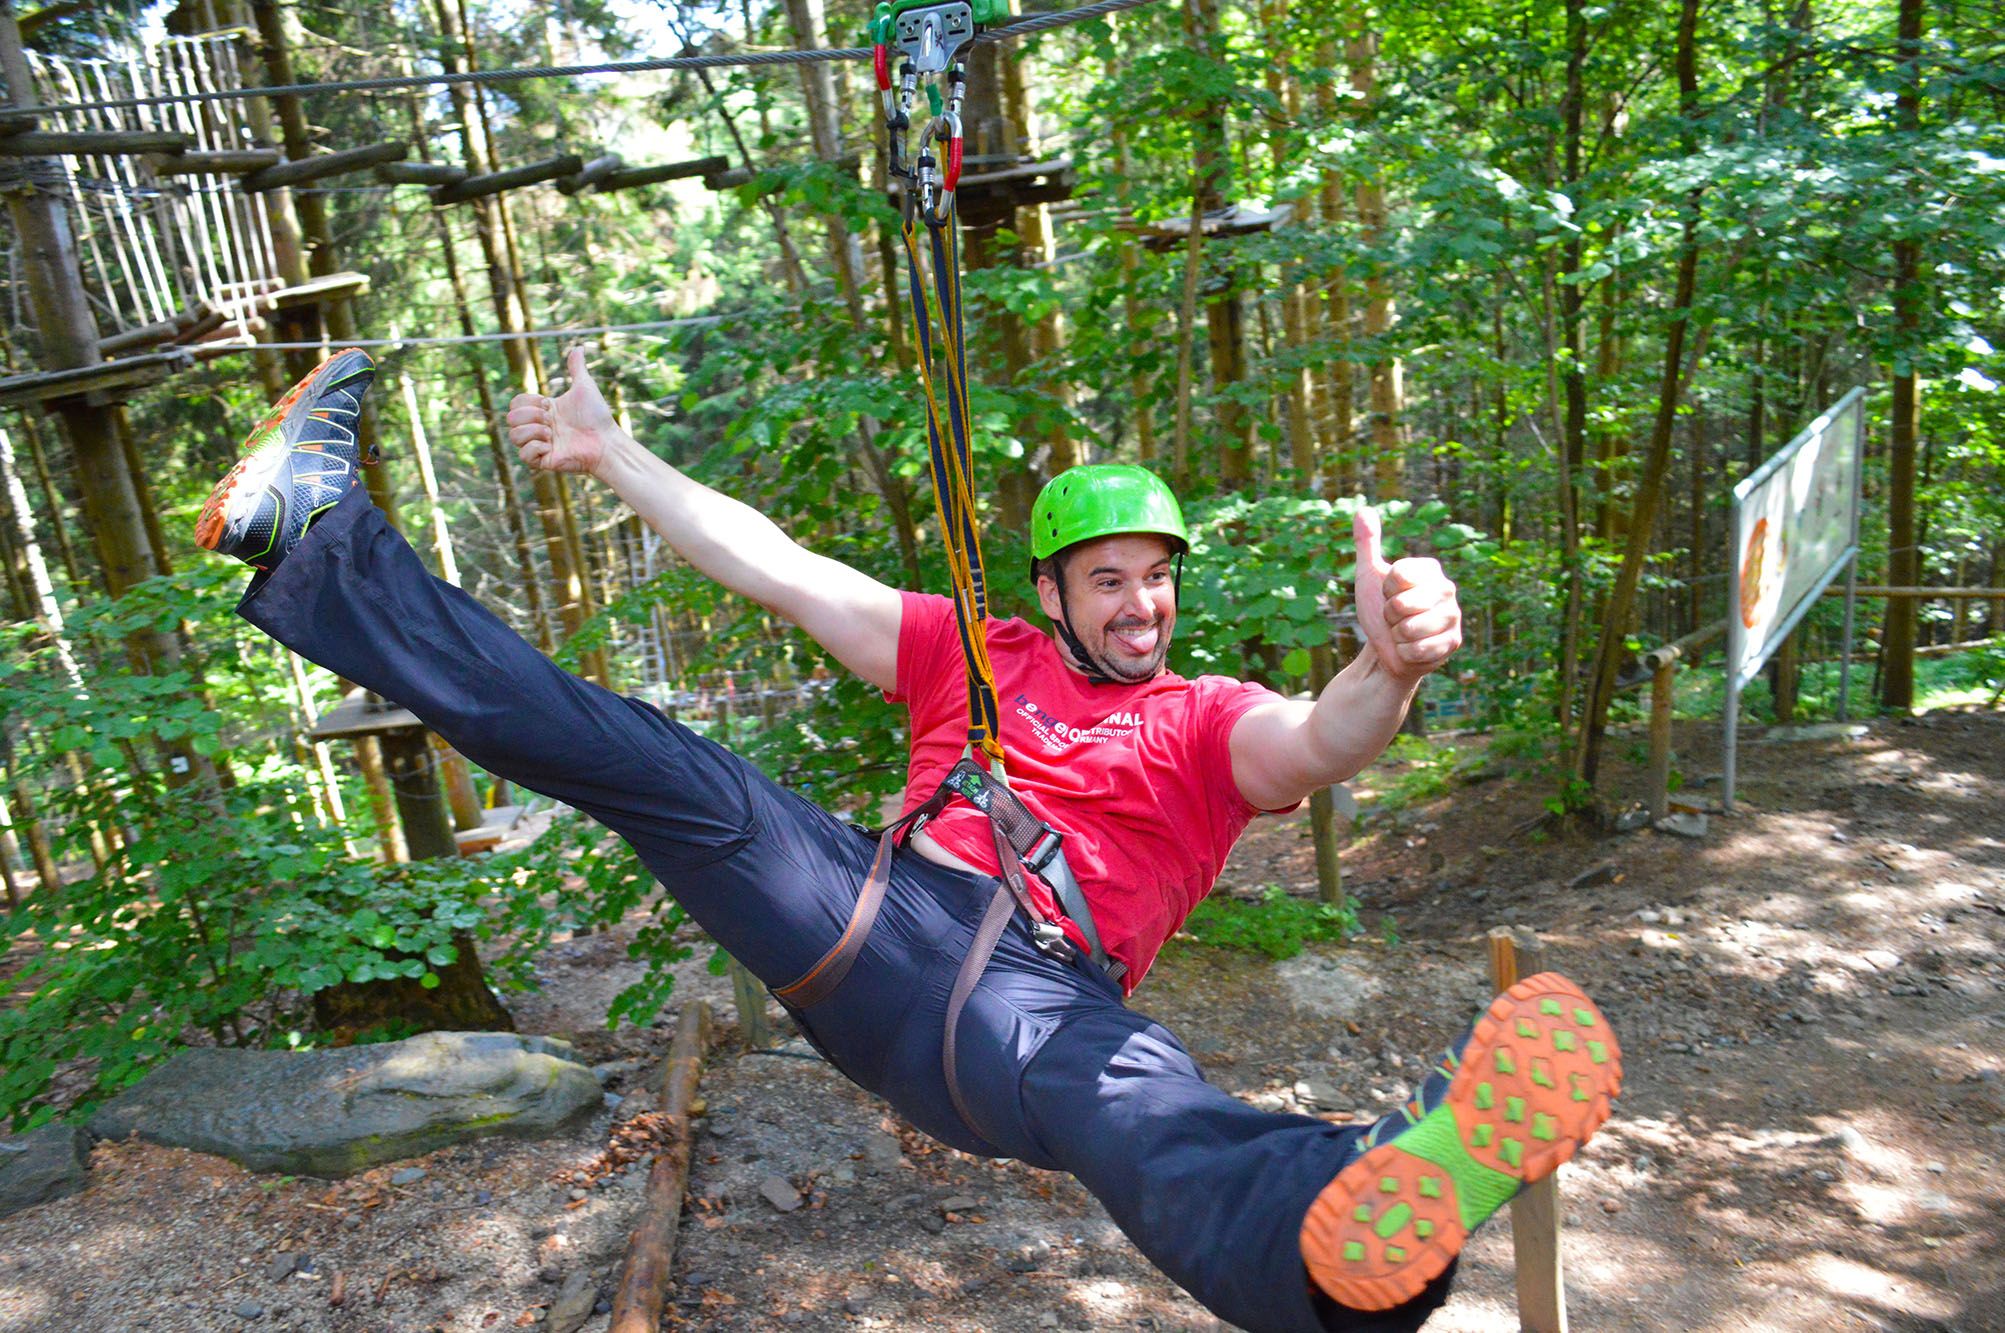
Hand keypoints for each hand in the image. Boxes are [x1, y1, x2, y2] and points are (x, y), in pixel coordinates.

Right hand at [506, 346, 621, 475]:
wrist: (607, 441)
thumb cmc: (598, 416)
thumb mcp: (584, 387)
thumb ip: (576, 368)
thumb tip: (578, 347)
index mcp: (543, 411)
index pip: (515, 403)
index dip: (529, 402)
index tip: (550, 405)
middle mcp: (538, 428)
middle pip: (510, 418)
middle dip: (530, 416)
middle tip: (552, 420)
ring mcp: (540, 445)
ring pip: (513, 436)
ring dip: (532, 431)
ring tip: (551, 433)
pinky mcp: (544, 461)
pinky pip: (523, 455)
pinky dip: (535, 448)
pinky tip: (551, 446)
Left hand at [1352, 507, 1462, 684]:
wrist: (1387, 648)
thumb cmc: (1380, 610)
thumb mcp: (1369, 576)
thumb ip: (1367, 543)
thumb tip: (1363, 509)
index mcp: (1430, 569)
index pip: (1397, 575)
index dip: (1385, 590)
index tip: (1389, 594)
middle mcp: (1447, 589)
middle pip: (1402, 604)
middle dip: (1389, 615)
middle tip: (1394, 617)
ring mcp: (1453, 617)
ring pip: (1409, 629)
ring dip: (1397, 636)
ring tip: (1403, 632)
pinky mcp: (1453, 643)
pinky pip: (1417, 650)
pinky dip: (1406, 653)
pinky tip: (1411, 649)